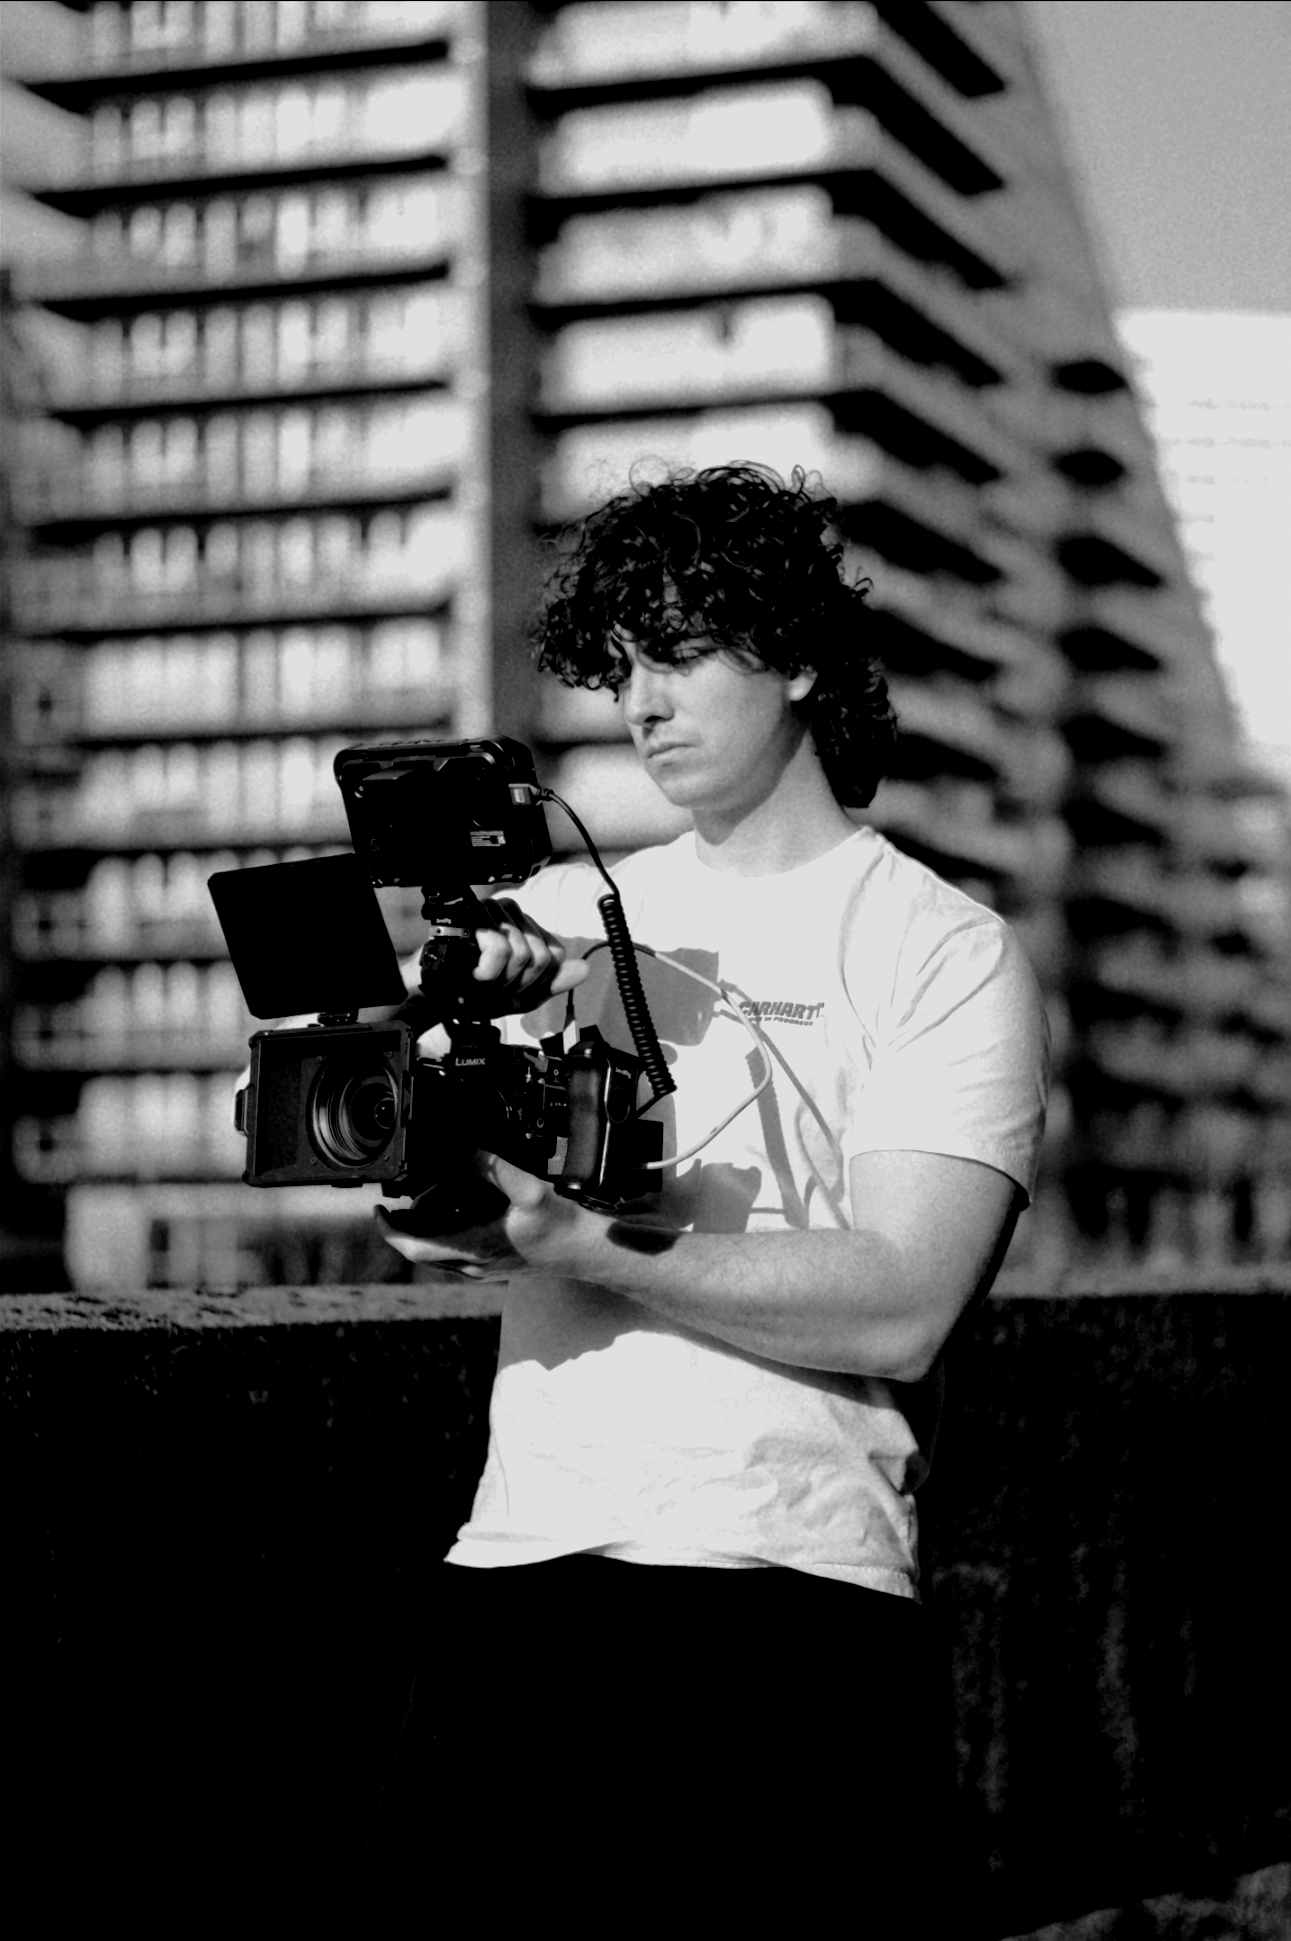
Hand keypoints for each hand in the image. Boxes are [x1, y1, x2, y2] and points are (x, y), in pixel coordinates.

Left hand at [375, 1153, 586, 1278]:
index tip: (379, 1210)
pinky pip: (453, 1252)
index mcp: (474, 1248)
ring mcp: (480, 1269)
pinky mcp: (489, 1266)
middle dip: (408, 1221)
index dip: (389, 1230)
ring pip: (436, 1252)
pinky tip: (459, 1209)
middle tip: (408, 1195)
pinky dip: (445, 1231)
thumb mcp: (529, 1188)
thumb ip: (494, 1167)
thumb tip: (465, 1150)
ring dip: (427, 1226)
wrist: (584, 1251)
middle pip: (421, 1249)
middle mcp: (472, 1265)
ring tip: (434, 1196)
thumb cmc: (560, 1225)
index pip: (415, 1248)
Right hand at [467, 898, 588, 1014]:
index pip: (554, 954)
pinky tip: (472, 973)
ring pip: (523, 953)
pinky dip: (486, 973)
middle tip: (490, 988)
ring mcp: (491, 911)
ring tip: (478, 981)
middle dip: (516, 984)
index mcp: (524, 925)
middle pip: (540, 956)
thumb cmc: (472, 992)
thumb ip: (552, 982)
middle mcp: (510, 912)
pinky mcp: (472, 917)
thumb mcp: (520, 995)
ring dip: (498, 981)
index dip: (535, 983)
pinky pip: (500, 949)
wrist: (435, 997)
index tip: (511, 992)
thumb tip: (584, 969)